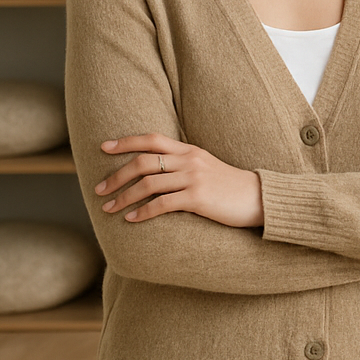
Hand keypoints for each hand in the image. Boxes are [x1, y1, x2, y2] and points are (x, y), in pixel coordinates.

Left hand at [95, 134, 262, 227]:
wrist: (260, 199)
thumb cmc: (231, 187)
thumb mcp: (207, 168)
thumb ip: (184, 165)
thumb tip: (155, 173)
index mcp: (190, 150)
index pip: (152, 139)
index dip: (125, 142)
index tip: (103, 147)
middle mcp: (190, 160)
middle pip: (143, 162)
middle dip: (116, 176)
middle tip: (99, 189)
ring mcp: (194, 178)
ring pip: (148, 184)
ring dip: (123, 197)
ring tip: (108, 208)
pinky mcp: (198, 198)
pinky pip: (162, 204)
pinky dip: (142, 212)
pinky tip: (131, 219)